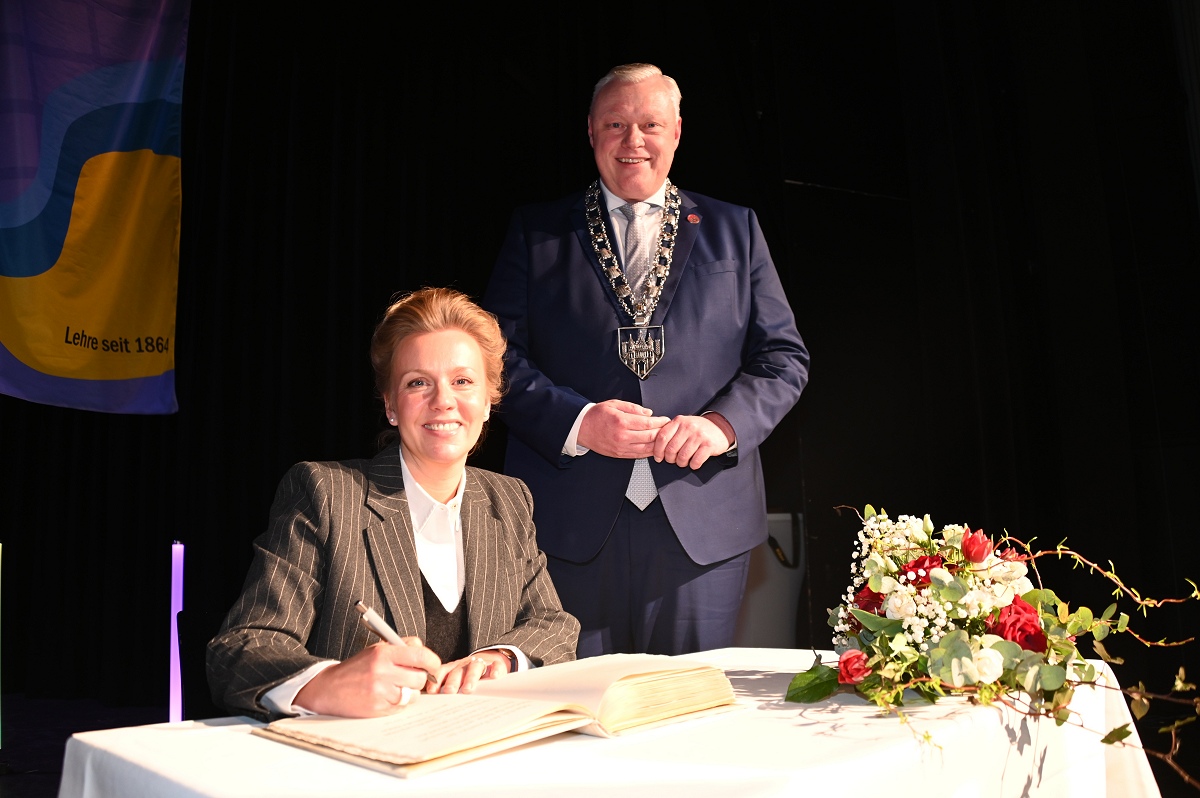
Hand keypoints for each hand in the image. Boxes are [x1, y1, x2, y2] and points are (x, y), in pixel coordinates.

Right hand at [294, 639, 440, 716]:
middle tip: (410, 677)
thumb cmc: (357, 668)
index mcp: (383, 653)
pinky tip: (386, 697)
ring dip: (409, 692)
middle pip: (420, 677)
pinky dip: (399, 703)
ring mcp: (380, 692)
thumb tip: (425, 652)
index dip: (433, 661)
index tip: (434, 665)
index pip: (421, 655)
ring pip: (413, 694)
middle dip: (419, 678)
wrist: (330, 688)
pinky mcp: (378, 709)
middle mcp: (382, 671)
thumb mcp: (377, 649)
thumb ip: (402, 646)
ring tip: (394, 687)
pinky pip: (402, 707)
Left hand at [430, 649, 511, 693]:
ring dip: (471, 678)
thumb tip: (431, 705)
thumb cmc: (468, 678)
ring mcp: (480, 664)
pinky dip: (495, 670)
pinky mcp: (495, 665)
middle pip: (458, 671)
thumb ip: (445, 689)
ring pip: (475, 667)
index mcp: (453, 669)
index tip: (432, 692)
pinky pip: (496, 665)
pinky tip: (494, 677)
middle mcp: (465, 665)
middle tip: (449, 692)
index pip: (442, 672)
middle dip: (453, 681)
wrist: (488, 663)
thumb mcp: (456, 681)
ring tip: (468, 689)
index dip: (436, 681)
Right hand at [577, 400, 668, 458]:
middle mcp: (622, 436)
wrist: (581, 428)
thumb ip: (633, 408)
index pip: (647, 423)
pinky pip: (638, 455)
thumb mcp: (614, 404)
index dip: (660, 422)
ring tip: (664, 438)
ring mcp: (621, 447)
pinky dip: (648, 452)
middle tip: (668, 428)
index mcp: (621, 421)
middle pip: (650, 437)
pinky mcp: (619, 454)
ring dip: (658, 444)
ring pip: (646, 448)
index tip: (666, 419)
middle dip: (662, 432)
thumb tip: (648, 412)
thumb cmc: (597, 415)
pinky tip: (654, 447)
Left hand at [653, 413, 734, 469]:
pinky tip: (694, 462)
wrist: (720, 427)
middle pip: (671, 449)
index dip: (657, 450)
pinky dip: (693, 465)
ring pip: (682, 457)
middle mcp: (688, 427)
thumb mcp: (683, 424)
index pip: (662, 437)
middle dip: (670, 459)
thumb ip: (670, 431)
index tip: (658, 457)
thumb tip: (654, 446)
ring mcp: (699, 436)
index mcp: (679, 421)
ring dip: (681, 463)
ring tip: (684, 461)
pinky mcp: (709, 445)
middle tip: (673, 460)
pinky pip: (696, 461)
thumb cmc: (699, 429)